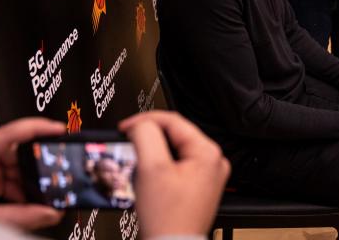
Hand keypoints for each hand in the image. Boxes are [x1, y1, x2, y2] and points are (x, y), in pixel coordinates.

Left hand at [0, 118, 65, 230]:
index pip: (12, 132)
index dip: (39, 128)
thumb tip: (51, 212)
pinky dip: (16, 189)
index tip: (60, 130)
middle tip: (53, 181)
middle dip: (34, 171)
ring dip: (25, 184)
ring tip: (36, 200)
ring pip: (15, 165)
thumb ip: (22, 216)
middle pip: (16, 152)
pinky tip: (22, 202)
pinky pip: (7, 174)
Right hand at [120, 110, 228, 237]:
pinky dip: (158, 167)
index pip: (173, 120)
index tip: (125, 126)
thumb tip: (140, 124)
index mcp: (208, 152)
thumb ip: (145, 136)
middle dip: (148, 138)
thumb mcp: (152, 168)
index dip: (144, 120)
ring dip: (152, 153)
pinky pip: (174, 166)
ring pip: (172, 150)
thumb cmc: (168, 218)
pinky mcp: (196, 188)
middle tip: (128, 143)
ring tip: (138, 163)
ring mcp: (206, 176)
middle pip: (173, 135)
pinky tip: (147, 178)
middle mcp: (213, 162)